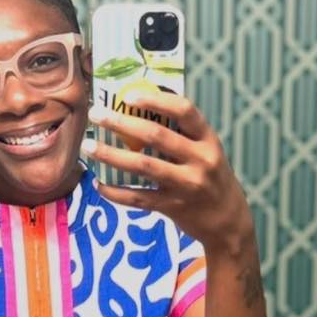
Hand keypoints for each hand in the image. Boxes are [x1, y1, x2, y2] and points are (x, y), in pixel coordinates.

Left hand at [84, 92, 253, 260]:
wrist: (228, 222)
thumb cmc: (210, 178)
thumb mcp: (207, 151)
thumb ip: (182, 134)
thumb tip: (139, 108)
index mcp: (208, 140)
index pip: (185, 111)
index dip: (156, 99)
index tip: (129, 94)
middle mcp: (200, 160)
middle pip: (156, 136)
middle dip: (121, 122)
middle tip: (96, 114)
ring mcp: (186, 185)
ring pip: (142, 166)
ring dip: (111, 155)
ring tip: (88, 146)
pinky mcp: (173, 207)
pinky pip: (137, 197)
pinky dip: (115, 191)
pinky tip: (98, 183)